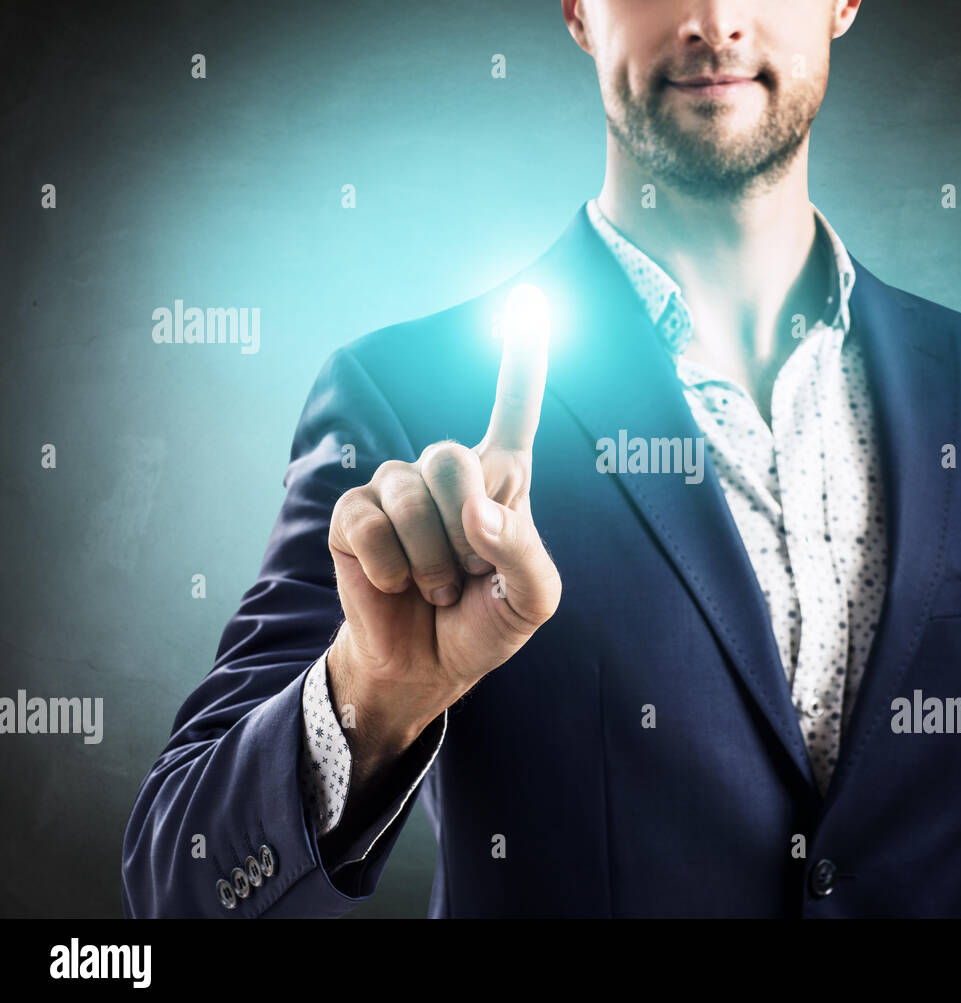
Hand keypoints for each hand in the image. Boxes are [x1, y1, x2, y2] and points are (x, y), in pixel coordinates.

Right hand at [325, 289, 560, 784]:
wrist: (430, 666)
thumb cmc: (486, 624)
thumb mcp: (532, 600)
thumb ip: (523, 553)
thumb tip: (476, 513)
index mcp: (502, 482)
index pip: (514, 411)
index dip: (521, 360)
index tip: (529, 302)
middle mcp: (446, 473)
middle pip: (453, 457)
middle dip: (465, 531)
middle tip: (466, 574)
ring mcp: (395, 490)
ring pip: (412, 497)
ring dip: (430, 562)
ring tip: (434, 588)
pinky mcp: (353, 516)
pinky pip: (370, 526)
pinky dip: (390, 569)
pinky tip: (395, 585)